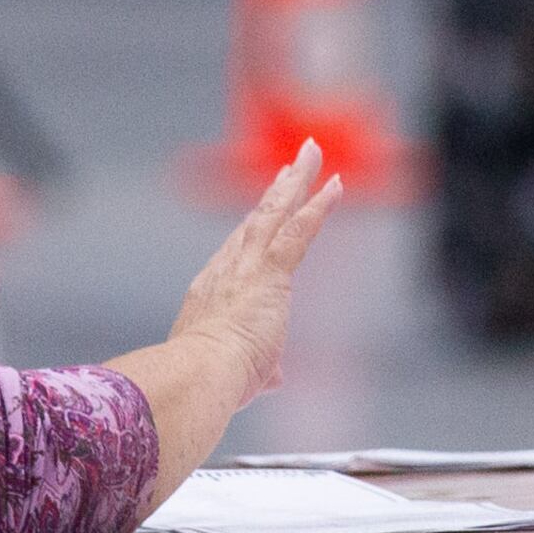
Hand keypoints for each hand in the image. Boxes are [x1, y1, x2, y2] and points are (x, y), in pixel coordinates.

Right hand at [168, 141, 342, 410]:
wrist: (198, 374)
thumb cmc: (211, 381)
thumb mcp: (240, 374)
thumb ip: (261, 371)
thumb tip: (273, 379)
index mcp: (212, 294)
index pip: (238, 252)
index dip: (255, 227)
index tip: (266, 207)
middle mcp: (226, 270)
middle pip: (256, 220)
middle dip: (277, 190)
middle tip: (293, 165)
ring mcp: (246, 265)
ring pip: (276, 211)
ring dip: (297, 179)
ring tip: (312, 151)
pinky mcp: (269, 270)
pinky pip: (299, 229)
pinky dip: (319, 205)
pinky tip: (335, 184)